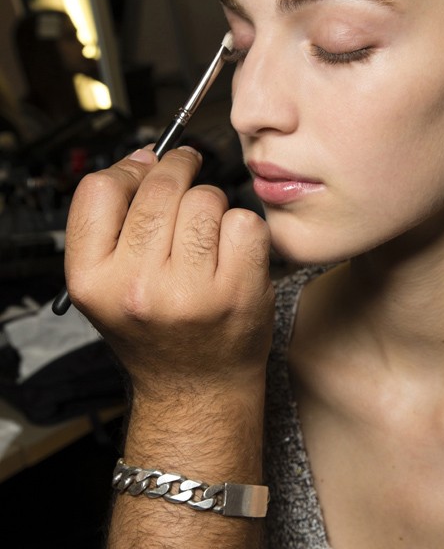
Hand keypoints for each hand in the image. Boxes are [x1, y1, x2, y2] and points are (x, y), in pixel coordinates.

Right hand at [64, 146, 274, 397]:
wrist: (196, 391)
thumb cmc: (156, 332)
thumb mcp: (109, 284)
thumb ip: (113, 222)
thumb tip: (144, 157)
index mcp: (93, 281)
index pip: (99, 189)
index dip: (128, 169)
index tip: (147, 166)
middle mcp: (136, 287)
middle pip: (160, 187)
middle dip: (179, 171)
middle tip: (189, 173)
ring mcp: (189, 292)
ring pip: (206, 199)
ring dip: (212, 204)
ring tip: (208, 232)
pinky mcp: (238, 292)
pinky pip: (245, 222)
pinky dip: (244, 229)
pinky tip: (233, 252)